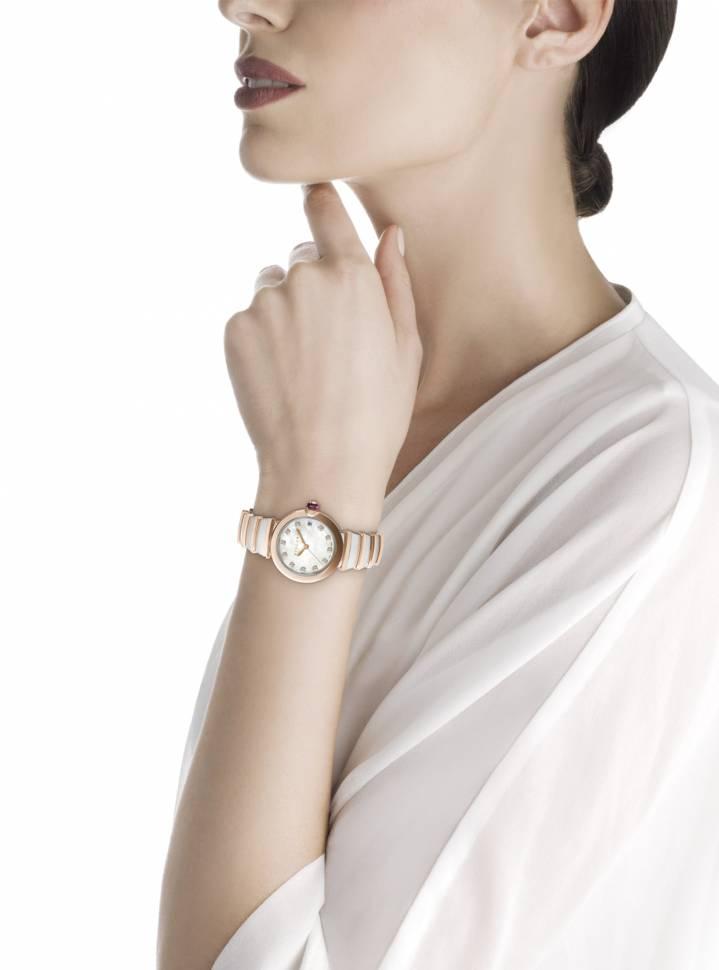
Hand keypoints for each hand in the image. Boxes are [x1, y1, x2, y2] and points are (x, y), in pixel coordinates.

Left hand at [223, 182, 422, 499]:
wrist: (320, 466)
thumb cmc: (376, 412)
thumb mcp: (405, 348)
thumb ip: (395, 281)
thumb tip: (389, 233)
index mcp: (351, 275)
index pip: (325, 210)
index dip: (321, 201)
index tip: (316, 196)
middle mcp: (303, 277)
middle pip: (301, 256)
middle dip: (314, 281)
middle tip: (330, 339)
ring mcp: (263, 303)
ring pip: (272, 287)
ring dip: (285, 309)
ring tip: (304, 363)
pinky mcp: (234, 329)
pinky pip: (249, 317)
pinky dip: (261, 337)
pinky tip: (281, 376)